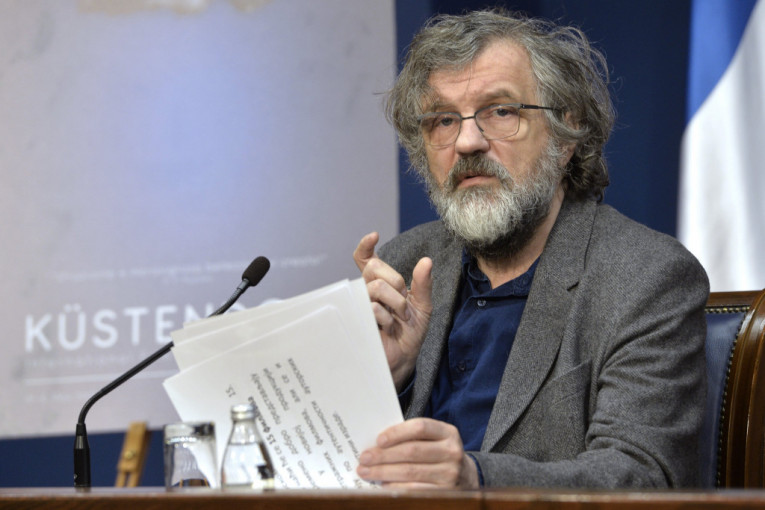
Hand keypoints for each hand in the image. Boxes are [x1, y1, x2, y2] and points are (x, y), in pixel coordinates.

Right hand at [354, 232, 432, 389]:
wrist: (404, 360)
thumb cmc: (410, 334)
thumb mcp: (423, 307)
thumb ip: (423, 284)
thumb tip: (426, 261)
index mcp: (381, 285)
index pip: (366, 260)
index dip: (366, 246)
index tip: (374, 236)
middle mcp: (368, 292)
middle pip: (375, 268)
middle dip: (396, 283)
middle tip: (404, 303)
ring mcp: (360, 306)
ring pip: (375, 286)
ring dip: (395, 302)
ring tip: (400, 319)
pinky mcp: (357, 321)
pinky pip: (371, 306)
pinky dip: (387, 317)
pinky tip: (390, 328)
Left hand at [356, 418, 478, 488]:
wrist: (466, 477)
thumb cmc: (438, 453)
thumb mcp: (433, 440)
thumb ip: (411, 437)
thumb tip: (376, 444)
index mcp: (448, 432)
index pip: (420, 427)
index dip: (397, 433)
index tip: (378, 440)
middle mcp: (452, 452)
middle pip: (412, 451)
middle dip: (384, 455)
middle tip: (364, 458)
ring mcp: (450, 473)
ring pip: (411, 471)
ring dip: (384, 472)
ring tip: (366, 472)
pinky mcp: (445, 492)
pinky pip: (415, 489)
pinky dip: (395, 487)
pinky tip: (382, 485)